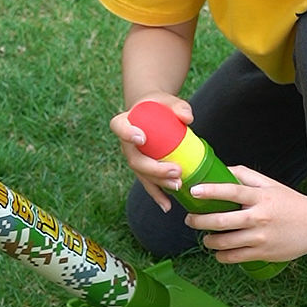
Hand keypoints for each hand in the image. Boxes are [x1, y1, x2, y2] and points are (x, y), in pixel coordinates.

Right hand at [110, 94, 193, 211]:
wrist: (153, 114)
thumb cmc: (160, 106)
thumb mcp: (168, 101)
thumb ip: (178, 106)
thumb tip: (187, 119)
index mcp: (125, 122)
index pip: (119, 127)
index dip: (127, 134)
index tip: (141, 138)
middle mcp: (125, 144)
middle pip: (135, 159)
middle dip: (154, 168)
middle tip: (175, 170)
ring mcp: (134, 159)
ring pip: (142, 175)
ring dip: (159, 183)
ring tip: (178, 185)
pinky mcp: (143, 170)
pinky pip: (149, 184)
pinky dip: (158, 195)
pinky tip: (167, 206)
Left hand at [184, 165, 306, 262]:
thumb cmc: (291, 203)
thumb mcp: (270, 184)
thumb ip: (245, 175)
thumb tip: (222, 170)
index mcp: (261, 198)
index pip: (232, 192)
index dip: (211, 191)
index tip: (194, 190)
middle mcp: (259, 218)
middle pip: (222, 221)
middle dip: (199, 221)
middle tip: (190, 219)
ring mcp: (260, 238)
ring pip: (225, 243)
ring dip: (208, 240)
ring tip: (205, 237)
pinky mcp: (263, 254)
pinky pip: (234, 257)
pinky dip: (221, 255)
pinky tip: (217, 251)